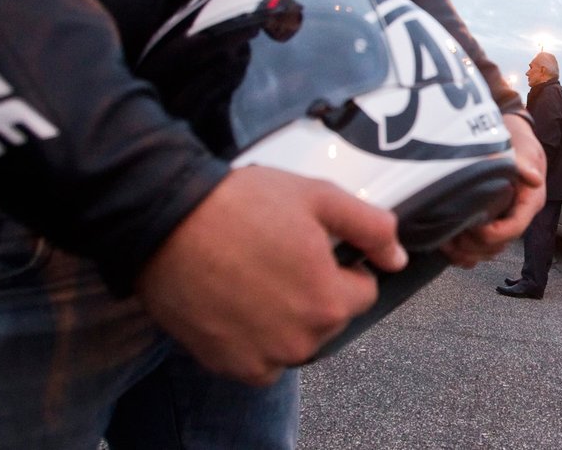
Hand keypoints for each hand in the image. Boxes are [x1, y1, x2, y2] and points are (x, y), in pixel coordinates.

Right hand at [134, 166, 406, 385]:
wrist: (164, 222)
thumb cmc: (241, 206)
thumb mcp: (319, 198)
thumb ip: (371, 227)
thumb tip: (397, 257)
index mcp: (329, 301)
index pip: (363, 292)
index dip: (343, 265)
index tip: (314, 247)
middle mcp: (300, 340)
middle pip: (330, 318)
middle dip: (316, 291)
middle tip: (280, 255)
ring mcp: (261, 356)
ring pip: (296, 340)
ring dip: (287, 316)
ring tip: (255, 275)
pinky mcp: (227, 364)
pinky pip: (261, 360)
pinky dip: (256, 339)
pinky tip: (239, 301)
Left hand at [440, 113, 545, 266]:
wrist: (510, 135)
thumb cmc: (517, 141)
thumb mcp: (524, 147)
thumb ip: (526, 161)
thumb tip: (533, 177)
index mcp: (529, 202)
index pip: (515, 228)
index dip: (494, 234)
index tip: (473, 226)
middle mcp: (517, 216)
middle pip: (499, 246)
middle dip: (475, 246)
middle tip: (452, 236)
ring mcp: (503, 221)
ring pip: (488, 252)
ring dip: (466, 253)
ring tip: (444, 243)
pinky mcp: (489, 222)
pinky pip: (478, 249)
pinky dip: (463, 254)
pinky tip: (446, 246)